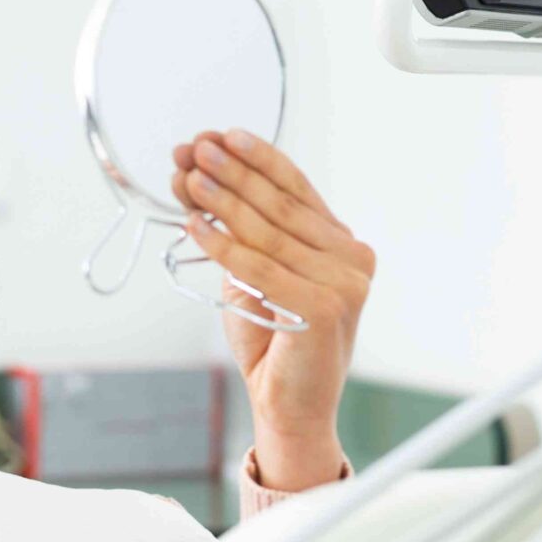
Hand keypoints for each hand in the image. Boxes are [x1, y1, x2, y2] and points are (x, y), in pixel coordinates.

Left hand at [174, 129, 373, 490]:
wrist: (289, 405)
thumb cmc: (272, 342)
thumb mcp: (256, 276)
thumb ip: (244, 233)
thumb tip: (200, 180)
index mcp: (342, 244)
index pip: (297, 188)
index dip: (257, 159)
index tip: (222, 136)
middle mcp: (353, 258)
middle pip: (280, 205)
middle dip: (232, 174)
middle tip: (195, 150)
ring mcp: (346, 283)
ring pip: (269, 232)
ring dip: (222, 202)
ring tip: (188, 179)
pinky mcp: (327, 308)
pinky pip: (262, 268)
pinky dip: (224, 245)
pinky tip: (195, 226)